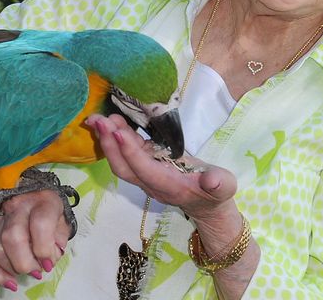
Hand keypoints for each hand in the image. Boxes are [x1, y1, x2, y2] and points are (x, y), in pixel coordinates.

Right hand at [0, 190, 72, 291]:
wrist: (29, 193)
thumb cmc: (49, 211)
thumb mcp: (63, 221)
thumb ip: (59, 240)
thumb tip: (48, 259)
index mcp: (42, 202)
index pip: (40, 225)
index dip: (44, 249)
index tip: (49, 263)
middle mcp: (17, 207)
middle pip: (13, 238)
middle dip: (25, 263)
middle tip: (37, 271)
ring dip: (12, 269)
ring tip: (26, 272)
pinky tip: (9, 281)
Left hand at [87, 114, 237, 222]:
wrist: (207, 204)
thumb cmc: (216, 193)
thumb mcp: (224, 187)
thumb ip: (219, 184)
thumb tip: (212, 180)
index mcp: (170, 186)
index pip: (145, 170)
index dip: (131, 153)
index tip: (118, 133)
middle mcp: (152, 182)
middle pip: (124, 168)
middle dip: (109, 146)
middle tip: (98, 121)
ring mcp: (146, 175)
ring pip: (122, 160)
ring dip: (109, 140)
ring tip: (99, 118)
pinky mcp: (147, 164)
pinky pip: (128, 153)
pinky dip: (118, 137)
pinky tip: (113, 121)